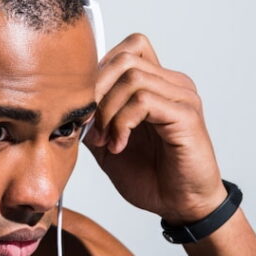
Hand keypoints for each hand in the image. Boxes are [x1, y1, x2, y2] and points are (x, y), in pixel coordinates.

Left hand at [84, 33, 225, 223]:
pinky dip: (123, 123)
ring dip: (108, 111)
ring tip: (106, 141)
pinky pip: (144, 101)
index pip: (128, 49)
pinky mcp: (186, 115)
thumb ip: (93, 119)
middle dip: (97, 91)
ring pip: (132, 78)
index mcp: (157, 85)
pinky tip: (120, 146)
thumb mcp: (108, 144)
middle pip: (125, 58)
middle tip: (90, 126)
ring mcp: (182, 97)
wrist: (181, 206)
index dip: (99, 73)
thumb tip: (68, 104)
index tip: (87, 111)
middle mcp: (172, 84)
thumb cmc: (153, 177)